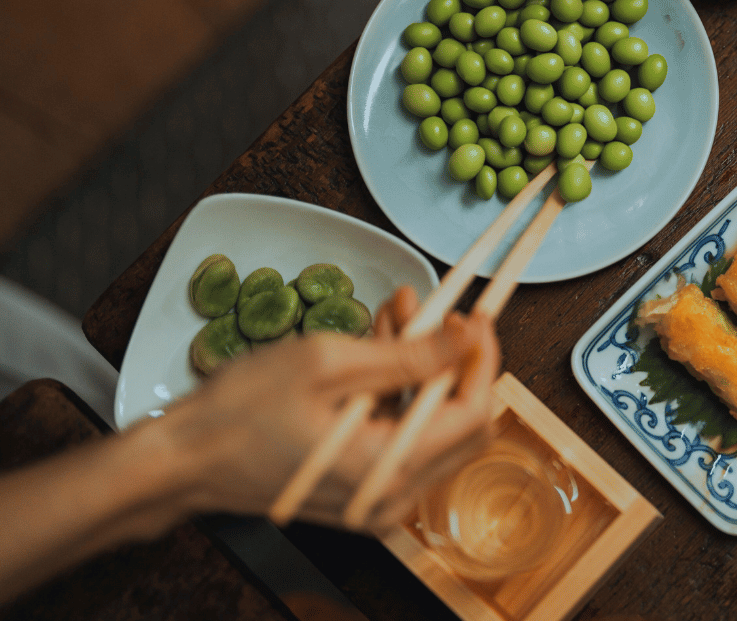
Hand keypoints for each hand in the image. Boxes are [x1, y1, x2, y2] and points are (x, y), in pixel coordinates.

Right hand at [151, 287, 498, 532]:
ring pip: (433, 423)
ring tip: (397, 314)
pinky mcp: (361, 488)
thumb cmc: (239, 414)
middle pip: (462, 422)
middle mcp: (390, 496)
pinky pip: (402, 435)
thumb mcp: (327, 364)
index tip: (474, 316)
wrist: (183, 461)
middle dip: (453, 359)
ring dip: (425, 366)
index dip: (480, 359)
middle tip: (431, 310)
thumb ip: (407, 354)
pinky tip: (380, 346)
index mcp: (386, 470)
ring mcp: (376, 497)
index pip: (472, 412)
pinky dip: (401, 390)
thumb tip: (465, 338)